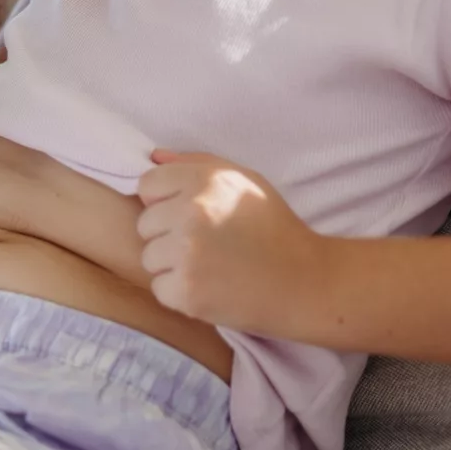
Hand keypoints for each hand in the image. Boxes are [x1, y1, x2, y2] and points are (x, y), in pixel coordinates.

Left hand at [136, 150, 323, 333]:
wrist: (306, 284)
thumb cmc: (274, 229)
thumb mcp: (244, 181)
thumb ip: (196, 163)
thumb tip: (154, 157)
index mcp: (203, 180)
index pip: (147, 185)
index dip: (165, 201)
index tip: (189, 215)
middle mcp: (191, 213)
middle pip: (145, 223)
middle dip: (168, 234)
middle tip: (207, 244)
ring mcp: (187, 254)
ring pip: (149, 257)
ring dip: (172, 264)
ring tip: (209, 266)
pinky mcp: (187, 292)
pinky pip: (159, 287)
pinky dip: (179, 292)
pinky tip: (209, 288)